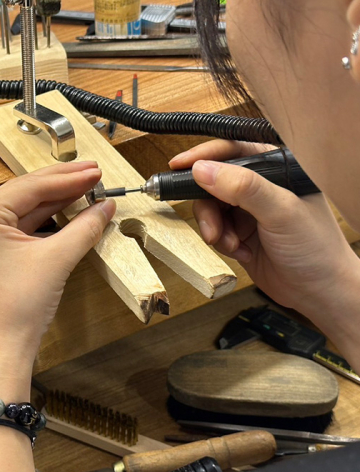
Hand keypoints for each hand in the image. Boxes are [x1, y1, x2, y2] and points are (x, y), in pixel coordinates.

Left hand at [0, 161, 115, 378]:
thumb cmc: (17, 310)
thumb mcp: (56, 260)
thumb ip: (85, 227)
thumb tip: (106, 206)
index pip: (28, 187)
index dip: (67, 178)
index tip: (94, 171)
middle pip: (21, 196)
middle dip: (59, 186)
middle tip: (90, 173)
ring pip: (17, 213)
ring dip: (51, 204)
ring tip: (82, 190)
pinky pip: (11, 231)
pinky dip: (38, 224)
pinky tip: (62, 214)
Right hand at [169, 140, 358, 314]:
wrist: (318, 292)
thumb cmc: (316, 248)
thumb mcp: (280, 212)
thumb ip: (243, 188)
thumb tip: (203, 169)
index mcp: (277, 170)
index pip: (234, 151)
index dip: (204, 156)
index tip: (178, 166)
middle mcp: (261, 187)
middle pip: (215, 183)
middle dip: (208, 207)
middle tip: (210, 226)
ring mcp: (250, 211)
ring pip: (212, 208)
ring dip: (214, 228)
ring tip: (230, 243)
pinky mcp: (241, 232)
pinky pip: (216, 229)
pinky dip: (221, 241)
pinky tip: (240, 252)